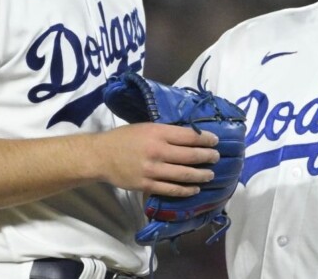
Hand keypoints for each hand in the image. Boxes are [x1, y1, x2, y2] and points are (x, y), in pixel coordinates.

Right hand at [94, 122, 219, 196]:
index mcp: (158, 132)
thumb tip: (192, 136)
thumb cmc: (125, 138)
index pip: (188, 136)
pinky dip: (185, 190)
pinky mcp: (146, 185)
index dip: (205, 139)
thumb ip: (167, 132)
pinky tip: (194, 189)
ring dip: (201, 175)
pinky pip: (170, 189)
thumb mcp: (147, 127)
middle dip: (207, 157)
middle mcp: (157, 151)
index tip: (215, 141)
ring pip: (183, 175)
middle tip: (216, 157)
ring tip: (210, 174)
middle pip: (190, 155)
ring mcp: (152, 170)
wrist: (100, 156)